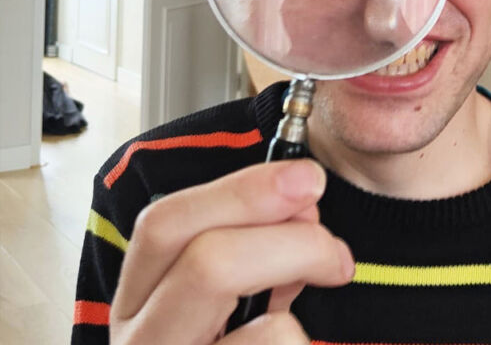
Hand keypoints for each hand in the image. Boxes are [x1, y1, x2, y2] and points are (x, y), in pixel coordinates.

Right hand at [109, 159, 353, 343]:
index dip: (243, 190)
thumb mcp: (230, 294)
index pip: (167, 224)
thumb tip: (302, 200)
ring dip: (305, 299)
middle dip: (289, 240)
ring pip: (257, 328)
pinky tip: (301, 344)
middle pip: (206, 263)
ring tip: (326, 290)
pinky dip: (305, 344)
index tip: (310, 177)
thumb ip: (256, 243)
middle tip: (335, 249)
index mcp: (140, 300)